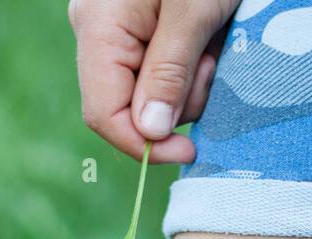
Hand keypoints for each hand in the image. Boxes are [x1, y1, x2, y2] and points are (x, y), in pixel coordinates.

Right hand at [69, 0, 236, 162]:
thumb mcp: (192, 14)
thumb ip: (169, 72)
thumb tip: (151, 132)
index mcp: (98, 28)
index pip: (104, 113)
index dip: (144, 144)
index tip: (189, 151)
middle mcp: (98, 32)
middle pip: (131, 107)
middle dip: (179, 103)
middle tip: (212, 64)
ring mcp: (118, 31)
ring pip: (153, 93)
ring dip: (192, 83)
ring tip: (213, 42)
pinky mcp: (142, 29)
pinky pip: (164, 72)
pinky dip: (192, 69)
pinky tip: (209, 39)